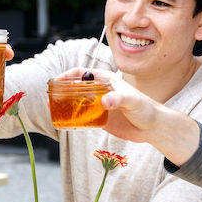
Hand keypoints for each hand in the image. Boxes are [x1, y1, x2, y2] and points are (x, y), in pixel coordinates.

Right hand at [59, 68, 199, 164]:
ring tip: (51, 109)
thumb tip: (104, 101)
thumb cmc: (146, 109)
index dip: (67, 75)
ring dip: (64, 104)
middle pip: (75, 86)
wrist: (153, 128)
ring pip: (77, 101)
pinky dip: (72, 118)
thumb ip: (119, 99)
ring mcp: (99, 105)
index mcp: (106, 80)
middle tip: (49, 98)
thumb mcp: (133, 102)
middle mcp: (101, 90)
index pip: (81, 73)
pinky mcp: (100, 118)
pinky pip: (82, 116)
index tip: (55, 82)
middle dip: (61, 90)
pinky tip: (64, 122)